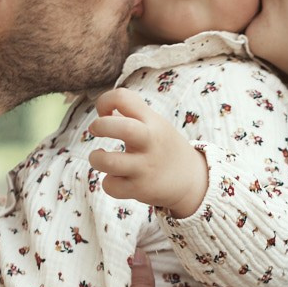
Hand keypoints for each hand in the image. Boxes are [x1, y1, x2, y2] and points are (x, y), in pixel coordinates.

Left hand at [87, 87, 209, 217]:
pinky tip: (117, 178)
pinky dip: (109, 183)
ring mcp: (144, 167)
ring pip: (108, 162)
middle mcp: (149, 142)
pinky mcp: (140, 189)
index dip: (105, 101)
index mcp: (152, 121)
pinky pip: (111, 186)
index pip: (124, 98)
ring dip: (96, 158)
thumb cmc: (163, 147)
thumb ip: (131, 114)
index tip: (105, 113)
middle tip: (95, 130)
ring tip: (100, 157)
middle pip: (121, 128)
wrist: (191, 180)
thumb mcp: (155, 124)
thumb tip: (102, 110)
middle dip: (100, 125)